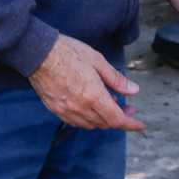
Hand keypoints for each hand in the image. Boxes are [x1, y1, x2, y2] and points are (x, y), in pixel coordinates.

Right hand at [29, 34, 143, 131]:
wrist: (38, 54)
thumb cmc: (68, 53)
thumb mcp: (98, 61)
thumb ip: (116, 79)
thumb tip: (133, 91)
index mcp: (93, 96)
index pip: (116, 119)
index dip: (130, 124)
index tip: (140, 125)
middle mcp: (80, 108)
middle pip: (105, 123)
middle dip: (119, 119)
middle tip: (127, 107)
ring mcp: (66, 111)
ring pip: (90, 124)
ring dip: (103, 119)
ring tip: (109, 104)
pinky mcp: (55, 109)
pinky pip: (76, 122)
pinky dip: (88, 119)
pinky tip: (91, 107)